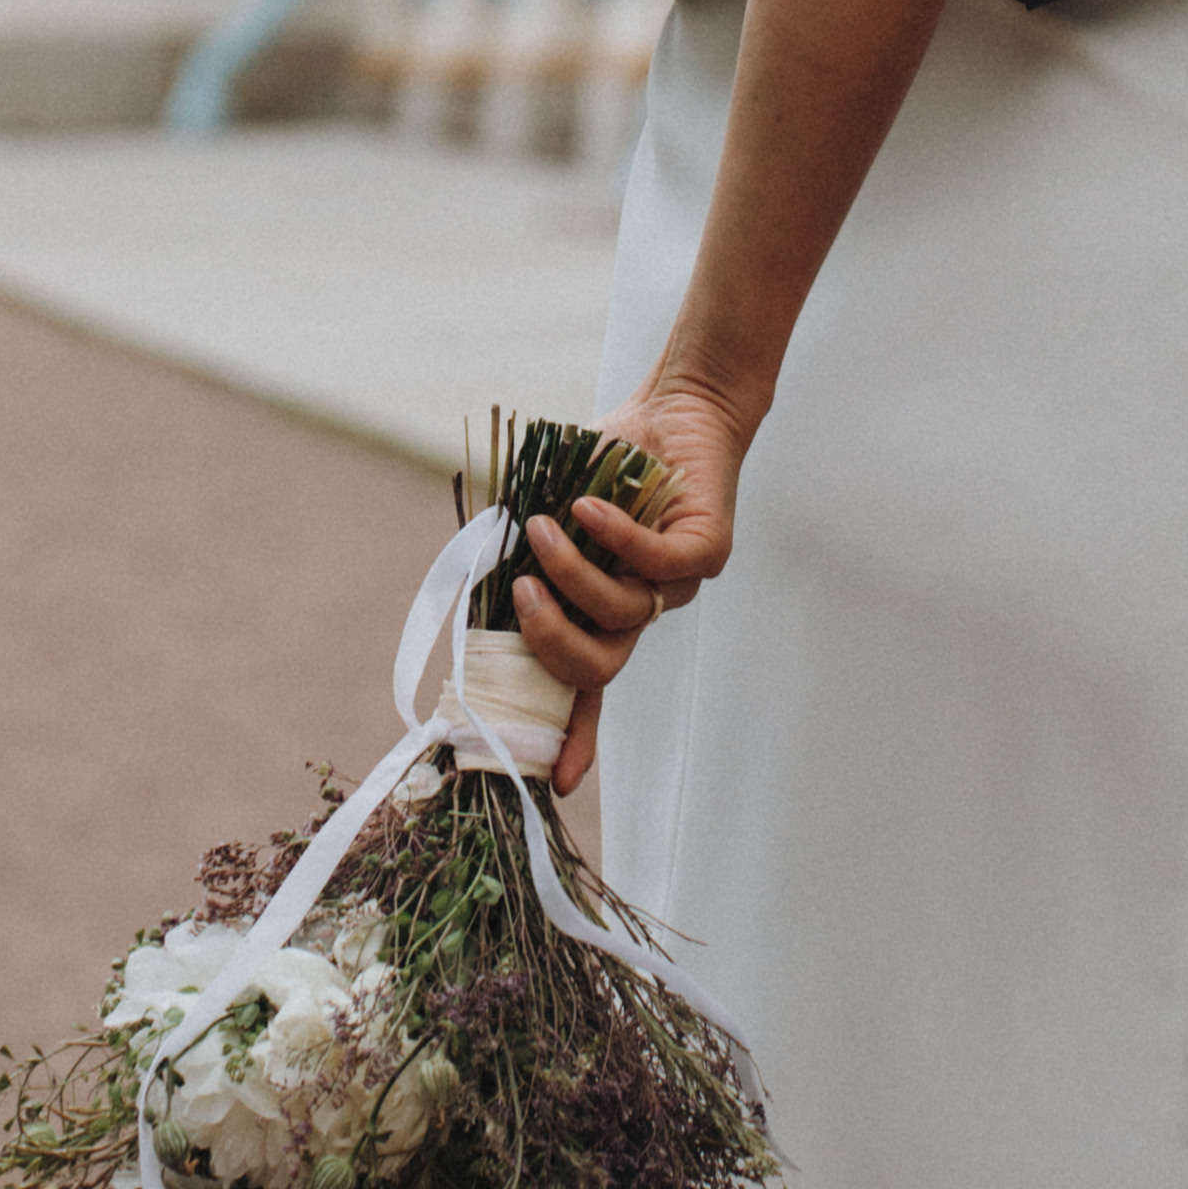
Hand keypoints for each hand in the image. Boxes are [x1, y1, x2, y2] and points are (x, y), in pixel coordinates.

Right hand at [511, 379, 763, 793]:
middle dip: (551, 641)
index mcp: (602, 611)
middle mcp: (641, 608)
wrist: (677, 405)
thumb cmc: (610, 457)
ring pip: (622, 613)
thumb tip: (482, 577)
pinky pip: (656, 564)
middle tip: (521, 593)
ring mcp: (675, 585)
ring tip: (545, 527)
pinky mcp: (705, 551)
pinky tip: (587, 506)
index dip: (572, 737)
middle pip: (598, 667)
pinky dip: (614, 537)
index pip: (585, 689)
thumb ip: (522, 548)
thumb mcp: (549, 506)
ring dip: (571, 573)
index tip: (556, 782)